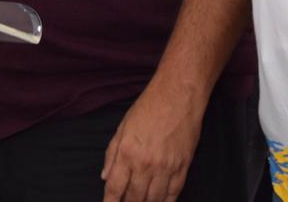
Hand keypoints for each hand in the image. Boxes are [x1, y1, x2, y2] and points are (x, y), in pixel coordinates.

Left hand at [101, 82, 203, 201]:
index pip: (115, 187)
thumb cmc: (148, 108)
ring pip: (154, 199)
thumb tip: (104, 176)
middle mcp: (146, 164)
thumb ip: (112, 154)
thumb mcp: (122, 128)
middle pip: (134, 197)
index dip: (111, 201)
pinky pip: (174, 193)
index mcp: (127, 153)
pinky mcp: (183, 167)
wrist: (177, 97)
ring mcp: (166, 168)